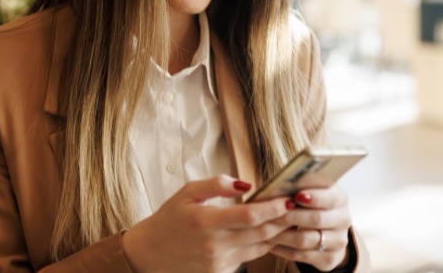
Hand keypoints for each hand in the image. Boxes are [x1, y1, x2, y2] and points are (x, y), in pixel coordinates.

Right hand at [122, 175, 292, 272]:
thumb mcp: (186, 193)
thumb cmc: (169, 219)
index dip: (272, 208)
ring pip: (259, 247)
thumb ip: (216, 185)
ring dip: (277, 234)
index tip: (287, 199)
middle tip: (298, 208)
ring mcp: (219, 262)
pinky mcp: (221, 272)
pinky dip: (262, 245)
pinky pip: (249, 257)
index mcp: (205, 221)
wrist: (151, 253)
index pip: (249, 216)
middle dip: (282, 220)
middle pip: (260, 233)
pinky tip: (269, 233)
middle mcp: (214, 245)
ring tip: (290, 219)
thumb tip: (246, 184)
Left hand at [268, 184, 352, 270]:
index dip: (314, 198)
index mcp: (339, 198)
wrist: (325, 227)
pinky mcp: (329, 258)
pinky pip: (302, 255)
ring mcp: (338, 241)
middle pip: (316, 219)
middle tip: (269, 213)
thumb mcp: (308, 189)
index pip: (330, 198)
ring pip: (306, 239)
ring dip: (282, 234)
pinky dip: (283, 249)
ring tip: (263, 228)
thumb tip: (278, 184)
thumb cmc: (308, 201)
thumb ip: (297, 186)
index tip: (297, 196)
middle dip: (290, 216)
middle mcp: (343, 219)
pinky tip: (268, 242)